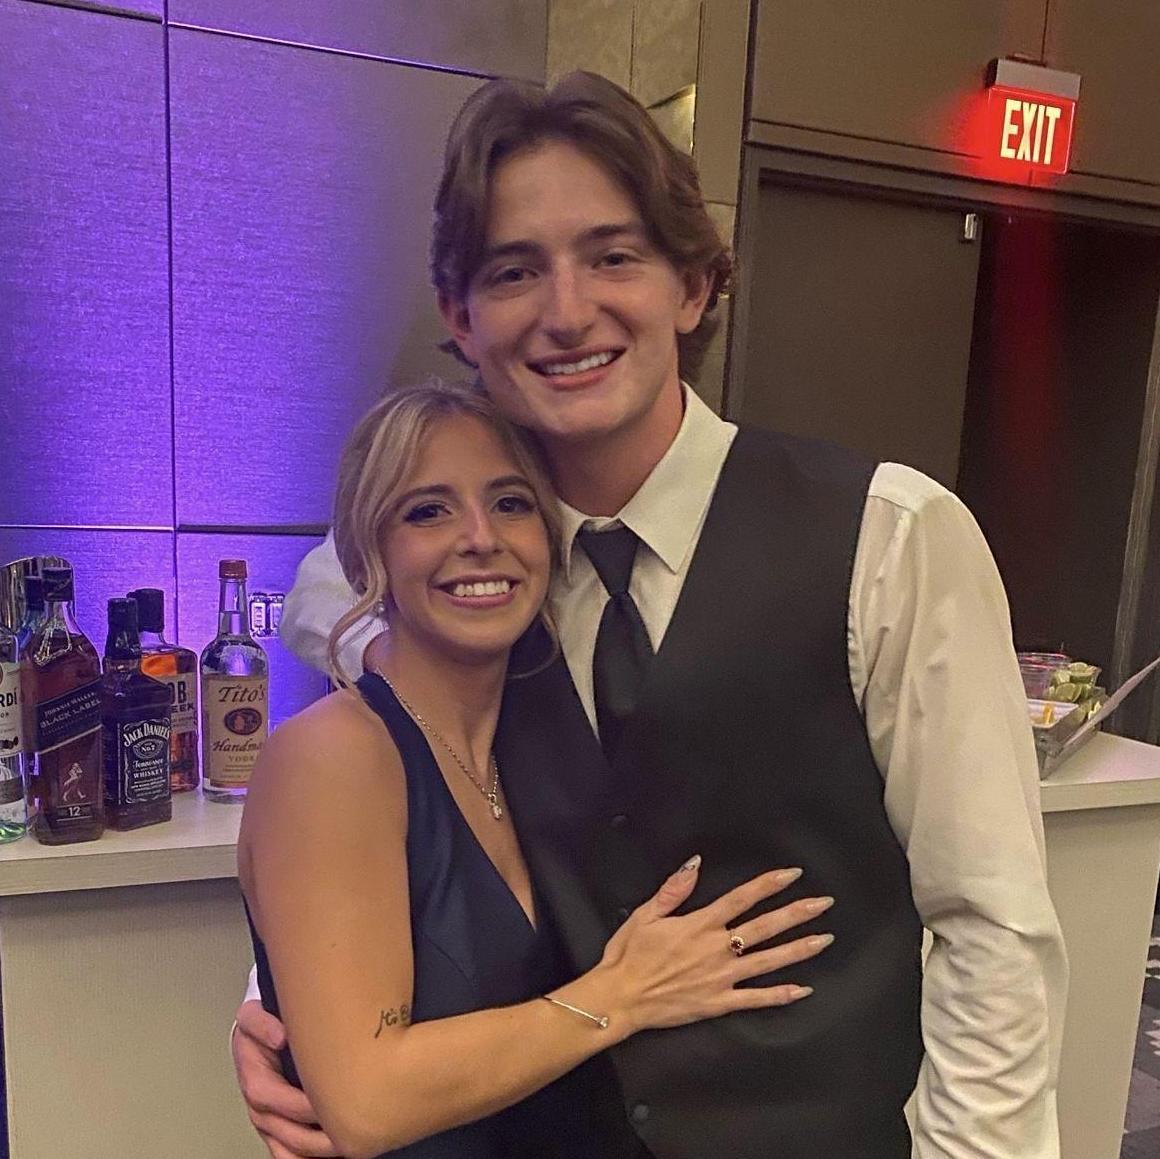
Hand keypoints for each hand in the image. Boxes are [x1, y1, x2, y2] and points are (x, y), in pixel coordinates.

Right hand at [232, 999, 340, 1157]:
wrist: (253, 1039)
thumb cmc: (258, 1030)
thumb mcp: (253, 1018)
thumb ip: (262, 1023)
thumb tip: (281, 1036)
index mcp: (256, 1082)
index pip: (281, 1102)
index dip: (306, 1106)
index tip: (334, 1103)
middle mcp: (261, 1110)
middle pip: (291, 1134)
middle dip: (322, 1137)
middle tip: (352, 1132)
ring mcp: (268, 1124)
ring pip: (291, 1152)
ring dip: (318, 1153)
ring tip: (348, 1147)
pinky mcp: (276, 1132)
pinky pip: (288, 1156)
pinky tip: (333, 1156)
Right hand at [598, 857, 833, 1031]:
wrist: (620, 998)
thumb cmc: (629, 956)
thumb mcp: (645, 914)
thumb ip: (673, 889)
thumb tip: (695, 864)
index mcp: (700, 924)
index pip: (742, 898)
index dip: (769, 884)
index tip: (792, 874)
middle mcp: (716, 948)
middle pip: (765, 926)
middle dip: (797, 913)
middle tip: (823, 904)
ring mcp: (721, 977)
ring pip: (769, 961)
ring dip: (798, 949)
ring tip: (824, 939)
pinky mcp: (719, 1002)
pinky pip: (755, 999)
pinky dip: (780, 995)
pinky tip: (802, 989)